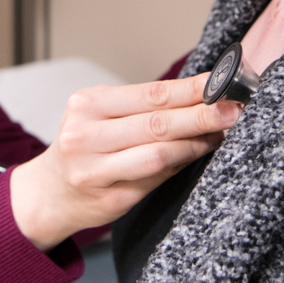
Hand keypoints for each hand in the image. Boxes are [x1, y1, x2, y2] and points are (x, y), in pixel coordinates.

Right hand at [9, 74, 242, 250]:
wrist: (50, 192)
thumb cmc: (86, 146)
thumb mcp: (102, 115)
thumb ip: (145, 108)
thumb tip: (203, 95)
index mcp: (88, 104)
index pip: (151, 93)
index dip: (191, 89)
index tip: (222, 83)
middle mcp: (86, 135)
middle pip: (157, 123)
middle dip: (201, 115)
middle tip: (233, 109)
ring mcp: (95, 170)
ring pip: (158, 153)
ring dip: (195, 143)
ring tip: (220, 134)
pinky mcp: (110, 199)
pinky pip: (156, 179)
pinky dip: (180, 164)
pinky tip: (196, 154)